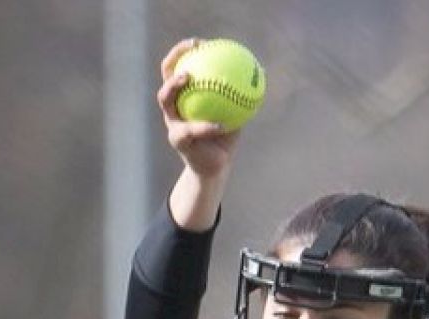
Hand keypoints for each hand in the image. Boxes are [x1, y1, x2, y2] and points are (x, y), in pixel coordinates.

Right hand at [158, 38, 240, 178]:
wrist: (215, 165)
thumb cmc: (225, 135)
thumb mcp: (237, 110)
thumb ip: (243, 91)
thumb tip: (262, 70)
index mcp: (185, 97)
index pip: (179, 68)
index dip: (184, 52)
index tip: (199, 42)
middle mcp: (174, 107)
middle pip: (166, 76)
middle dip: (174, 59)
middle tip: (191, 50)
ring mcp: (172, 122)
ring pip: (166, 100)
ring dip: (174, 86)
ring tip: (187, 77)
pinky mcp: (178, 140)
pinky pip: (191, 130)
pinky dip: (205, 126)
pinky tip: (221, 124)